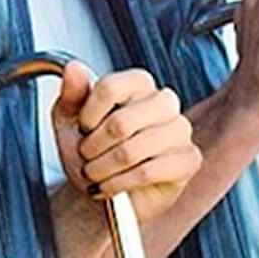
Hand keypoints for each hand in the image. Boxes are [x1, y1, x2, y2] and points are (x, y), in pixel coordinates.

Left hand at [51, 64, 200, 222]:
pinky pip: (148, 173)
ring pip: (131, 151)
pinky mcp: (189, 159)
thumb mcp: (70, 121)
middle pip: (120, 123)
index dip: (87, 116)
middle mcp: (164, 101)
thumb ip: (72, 94)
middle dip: (93, 149)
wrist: (105, 189)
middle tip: (87, 158)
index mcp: (139, 83)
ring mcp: (180, 130)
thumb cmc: (92, 151)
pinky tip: (111, 186)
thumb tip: (73, 68)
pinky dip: (120, 184)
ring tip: (96, 174)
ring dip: (103, 170)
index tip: (83, 129)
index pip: (110, 88)